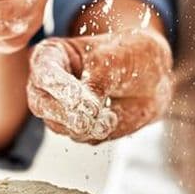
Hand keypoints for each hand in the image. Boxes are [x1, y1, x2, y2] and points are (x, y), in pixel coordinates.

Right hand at [27, 30, 171, 143]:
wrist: (153, 77)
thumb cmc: (130, 56)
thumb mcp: (115, 60)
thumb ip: (97, 82)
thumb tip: (86, 110)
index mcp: (51, 56)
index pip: (44, 72)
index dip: (59, 86)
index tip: (79, 97)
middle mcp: (48, 84)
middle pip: (41, 104)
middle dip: (66, 113)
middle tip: (91, 115)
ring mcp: (59, 109)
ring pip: (58, 125)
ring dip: (85, 125)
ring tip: (109, 115)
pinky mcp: (75, 128)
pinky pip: (79, 137)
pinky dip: (97, 131)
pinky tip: (112, 118)